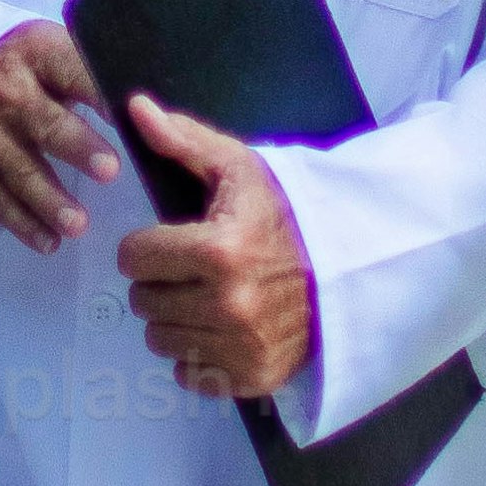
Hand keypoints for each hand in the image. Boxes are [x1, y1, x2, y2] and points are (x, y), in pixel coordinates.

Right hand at [0, 19, 129, 250]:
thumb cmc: (30, 72)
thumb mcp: (56, 53)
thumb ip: (96, 75)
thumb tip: (160, 109)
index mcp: (37, 54)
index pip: (73, 72)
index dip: (100, 94)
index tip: (129, 118)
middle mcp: (6, 92)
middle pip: (45, 123)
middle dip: (77, 147)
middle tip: (110, 171)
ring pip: (20, 170)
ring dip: (50, 200)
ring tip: (79, 225)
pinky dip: (22, 224)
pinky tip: (49, 242)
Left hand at [109, 98, 322, 405]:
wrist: (352, 264)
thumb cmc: (290, 212)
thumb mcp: (241, 168)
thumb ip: (184, 142)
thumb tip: (134, 108)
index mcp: (218, 249)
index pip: (133, 259)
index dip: (146, 245)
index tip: (170, 240)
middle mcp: (228, 304)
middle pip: (143, 302)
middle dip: (160, 281)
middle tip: (193, 268)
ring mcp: (241, 346)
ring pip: (161, 340)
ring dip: (175, 318)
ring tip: (208, 295)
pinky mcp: (253, 377)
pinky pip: (191, 373)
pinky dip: (199, 354)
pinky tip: (223, 327)